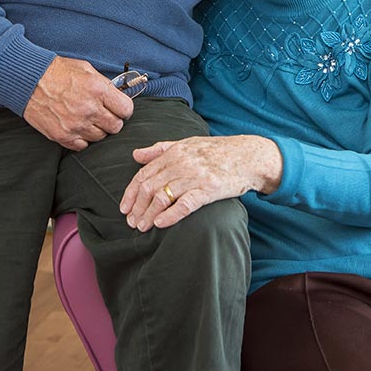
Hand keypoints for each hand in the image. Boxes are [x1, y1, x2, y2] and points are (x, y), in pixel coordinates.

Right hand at [24, 56, 132, 150]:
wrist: (28, 80)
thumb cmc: (58, 72)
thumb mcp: (86, 69)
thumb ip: (105, 85)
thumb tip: (118, 96)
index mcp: (98, 90)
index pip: (126, 110)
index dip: (124, 109)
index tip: (119, 108)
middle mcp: (89, 109)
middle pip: (116, 127)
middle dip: (112, 120)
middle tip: (103, 114)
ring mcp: (75, 125)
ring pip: (100, 137)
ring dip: (97, 129)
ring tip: (87, 118)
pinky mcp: (62, 136)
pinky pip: (83, 146)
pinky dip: (82, 138)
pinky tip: (77, 126)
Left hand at [119, 135, 282, 230]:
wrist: (247, 156)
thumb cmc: (216, 151)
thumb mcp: (187, 143)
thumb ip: (160, 149)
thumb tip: (135, 155)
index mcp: (174, 152)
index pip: (144, 173)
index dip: (131, 192)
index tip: (124, 207)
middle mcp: (182, 163)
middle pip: (150, 187)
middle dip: (137, 207)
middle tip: (130, 222)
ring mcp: (195, 176)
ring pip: (163, 196)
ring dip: (148, 214)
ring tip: (141, 227)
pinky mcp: (209, 190)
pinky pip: (184, 204)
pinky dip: (170, 215)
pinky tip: (160, 224)